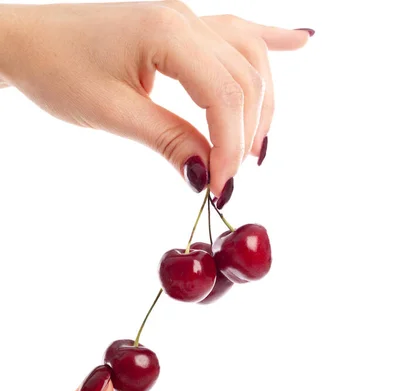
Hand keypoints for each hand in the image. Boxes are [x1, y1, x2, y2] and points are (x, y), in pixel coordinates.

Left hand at [0, 1, 312, 195]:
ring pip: (249, 59)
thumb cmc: (58, 70)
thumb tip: (207, 174)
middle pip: (245, 78)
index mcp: (166, 31)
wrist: (29, 42)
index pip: (223, 94)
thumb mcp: (113, 113)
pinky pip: (238, 33)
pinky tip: (303, 41)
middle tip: (229, 177)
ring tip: (254, 147)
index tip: (220, 186)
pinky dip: (270, 43)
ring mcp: (188, 17)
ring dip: (260, 105)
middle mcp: (186, 16)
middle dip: (244, 134)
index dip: (229, 145)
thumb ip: (168, 139)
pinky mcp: (183, 26)